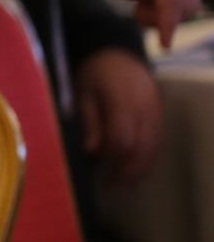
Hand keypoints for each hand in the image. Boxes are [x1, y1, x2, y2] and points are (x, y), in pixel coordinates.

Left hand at [76, 48, 164, 188]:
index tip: (99, 176)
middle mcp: (145, 109)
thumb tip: (91, 152)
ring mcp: (155, 113)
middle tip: (111, 190)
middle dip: (127, 172)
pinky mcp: (159, 116)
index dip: (112, 159)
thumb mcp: (82, 92)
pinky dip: (147, 160)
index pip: (122, 138)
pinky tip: (135, 172)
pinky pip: (157, 142)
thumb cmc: (94, 73)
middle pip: (142, 147)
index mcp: (122, 101)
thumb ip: (89, 121)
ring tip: (123, 188)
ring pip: (153, 148)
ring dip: (139, 170)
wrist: (119, 52)